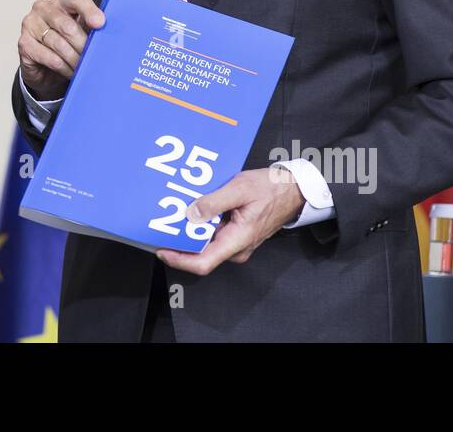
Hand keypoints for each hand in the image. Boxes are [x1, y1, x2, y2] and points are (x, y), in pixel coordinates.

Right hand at [17, 0, 105, 100]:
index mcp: (61, 0)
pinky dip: (63, 67)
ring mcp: (30, 24)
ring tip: (84, 68)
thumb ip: (90, 27)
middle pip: (67, 26)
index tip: (101, 24)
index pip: (76, 0)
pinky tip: (70, 72)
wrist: (43, 67)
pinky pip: (48, 57)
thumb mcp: (80, 32)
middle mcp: (43, 8)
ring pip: (58, 44)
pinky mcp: (24, 43)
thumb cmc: (66, 44)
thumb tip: (108, 32)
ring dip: (74, 59)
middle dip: (83, 45)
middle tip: (94, 58)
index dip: (89, 11)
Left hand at [155, 166, 304, 275]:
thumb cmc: (272, 189)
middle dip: (178, 240)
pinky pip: (213, 233)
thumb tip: (191, 213)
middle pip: (200, 253)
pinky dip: (200, 223)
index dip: (179, 260)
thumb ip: (215, 202)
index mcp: (237, 241)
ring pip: (205, 242)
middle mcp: (235, 247)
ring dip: (189, 230)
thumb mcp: (240, 189)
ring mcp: (235, 242)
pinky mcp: (235, 234)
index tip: (160, 248)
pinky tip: (191, 208)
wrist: (293, 190)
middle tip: (159, 223)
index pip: (203, 263)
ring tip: (171, 211)